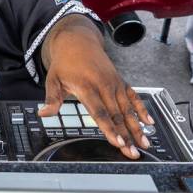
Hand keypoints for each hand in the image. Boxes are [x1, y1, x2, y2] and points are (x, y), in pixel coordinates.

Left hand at [39, 20, 153, 159]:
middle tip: (134, 151)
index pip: (100, 113)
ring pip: (128, 109)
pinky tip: (149, 123)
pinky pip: (134, 97)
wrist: (77, 40)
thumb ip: (52, 99)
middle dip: (127, 135)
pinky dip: (142, 109)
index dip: (110, 129)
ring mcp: (114, 83)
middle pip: (117, 115)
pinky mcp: (120, 81)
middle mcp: (104, 85)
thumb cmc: (65, 62)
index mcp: (87, 87)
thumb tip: (43, 114)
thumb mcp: (53, 79)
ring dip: (137, 127)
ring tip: (145, 143)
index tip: (118, 143)